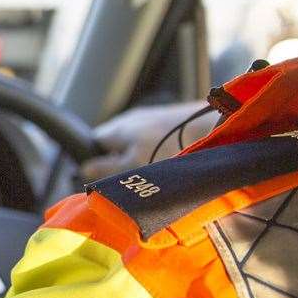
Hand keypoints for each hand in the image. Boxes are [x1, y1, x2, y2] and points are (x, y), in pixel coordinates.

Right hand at [80, 100, 218, 180]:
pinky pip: (155, 138)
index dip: (93, 162)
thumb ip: (106, 168)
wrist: (213, 126)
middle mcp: (130, 119)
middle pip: (113, 143)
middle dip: (118, 161)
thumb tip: (84, 170)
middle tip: (130, 181)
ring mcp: (151, 117)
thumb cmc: (171, 147)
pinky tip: (170, 162)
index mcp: (115, 128)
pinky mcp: (171, 120)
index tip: (101, 180)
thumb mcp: (133, 165)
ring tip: (154, 174)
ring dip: (141, 157)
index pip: (92, 144)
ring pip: (135, 141)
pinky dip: (158, 151)